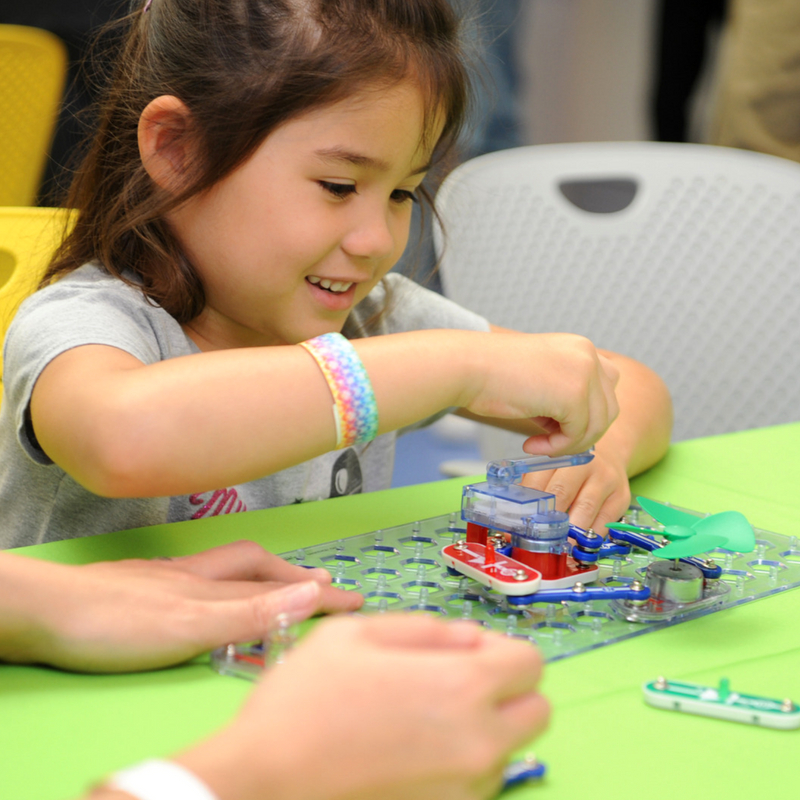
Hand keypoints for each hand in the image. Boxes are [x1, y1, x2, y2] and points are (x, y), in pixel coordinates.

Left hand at [0, 541, 362, 671]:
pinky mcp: (137, 590)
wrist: (44, 610)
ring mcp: (161, 579)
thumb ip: (250, 612)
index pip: (277, 582)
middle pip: (253, 564)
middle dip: (292, 574)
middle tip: (321, 584)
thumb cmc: (112, 621)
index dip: (317, 591)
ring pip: (223, 570)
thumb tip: (313, 594)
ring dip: (259, 577)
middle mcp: (190, 575)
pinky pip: (197, 581)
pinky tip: (208, 599)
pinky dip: (221, 586)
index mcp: (208, 583)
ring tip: (277, 587)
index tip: (354, 598)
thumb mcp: (190, 625)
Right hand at [174, 615, 549, 799]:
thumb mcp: (356, 634)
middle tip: (453, 683)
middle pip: (536, 711)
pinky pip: (478, 782)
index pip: (531, 662)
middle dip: (506, 691)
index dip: (499, 650)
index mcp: (462, 686)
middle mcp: (479, 742)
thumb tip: (472, 638)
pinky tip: (413, 751)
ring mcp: (466, 789)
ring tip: (423, 719)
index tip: (465, 652)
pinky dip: (462, 763)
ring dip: (484, 728)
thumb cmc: (305, 699)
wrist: (263, 781)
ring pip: (508, 748)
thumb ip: (426, 628)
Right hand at [464, 331, 619, 456]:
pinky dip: (557, 447)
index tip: (558, 426)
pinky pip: (577, 435)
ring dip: (569, 443)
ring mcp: (584, 373)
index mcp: (579, 347)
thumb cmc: (490, 373)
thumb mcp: (539, 377)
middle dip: (582, 431)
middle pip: (608, 408)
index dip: (587, 413)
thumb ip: (563, 394)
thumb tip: (576, 427)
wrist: (467, 366)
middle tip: (550, 441)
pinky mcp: (574, 395)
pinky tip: (532, 443)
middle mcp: (588, 355)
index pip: (606, 388)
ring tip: (539, 445)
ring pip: (597, 425)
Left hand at [520, 441, 630, 533]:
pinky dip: (589, 536)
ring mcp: (605, 480)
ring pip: (584, 510)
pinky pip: (604, 522)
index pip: (538, 481)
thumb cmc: (574, 466)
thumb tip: (511, 512)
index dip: (526, 505)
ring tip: (556, 547)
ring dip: (568, 532)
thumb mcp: (552, 466)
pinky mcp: (621, 497)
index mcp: (560, 455)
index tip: (516, 525)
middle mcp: (584, 464)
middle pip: (561, 493)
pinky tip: (578, 544)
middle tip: (535, 540)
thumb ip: (533, 483)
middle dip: (546, 520)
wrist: (611, 453)